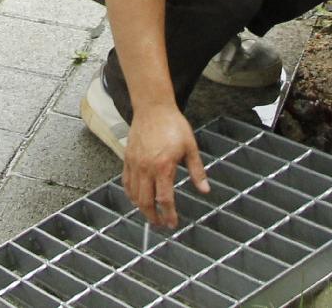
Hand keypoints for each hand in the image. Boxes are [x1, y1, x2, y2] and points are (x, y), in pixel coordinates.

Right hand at [123, 102, 208, 229]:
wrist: (153, 107)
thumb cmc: (173, 125)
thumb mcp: (190, 147)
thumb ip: (196, 171)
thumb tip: (204, 190)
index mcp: (163, 166)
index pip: (164, 198)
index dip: (168, 214)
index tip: (172, 223)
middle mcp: (146, 168)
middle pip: (146, 201)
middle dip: (153, 217)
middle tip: (160, 223)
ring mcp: (134, 163)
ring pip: (134, 194)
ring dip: (141, 208)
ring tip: (150, 214)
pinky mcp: (127, 158)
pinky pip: (126, 182)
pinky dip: (130, 194)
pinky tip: (136, 198)